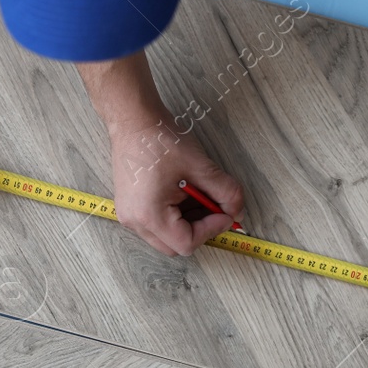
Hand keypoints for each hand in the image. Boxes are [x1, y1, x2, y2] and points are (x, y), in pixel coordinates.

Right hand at [106, 107, 246, 256]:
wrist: (133, 121)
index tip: (225, 212)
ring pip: (167, 236)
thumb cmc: (160, 140)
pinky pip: (157, 224)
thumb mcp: (200, 167)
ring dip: (189, 222)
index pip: (187, 242)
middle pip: (175, 246)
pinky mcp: (131, 207)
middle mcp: (135, 222)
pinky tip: (184, 192)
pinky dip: (176, 215)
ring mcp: (130, 216)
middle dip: (200, 229)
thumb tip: (237, 210)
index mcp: (149, 216)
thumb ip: (225, 192)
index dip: (212, 229)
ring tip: (198, 194)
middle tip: (214, 206)